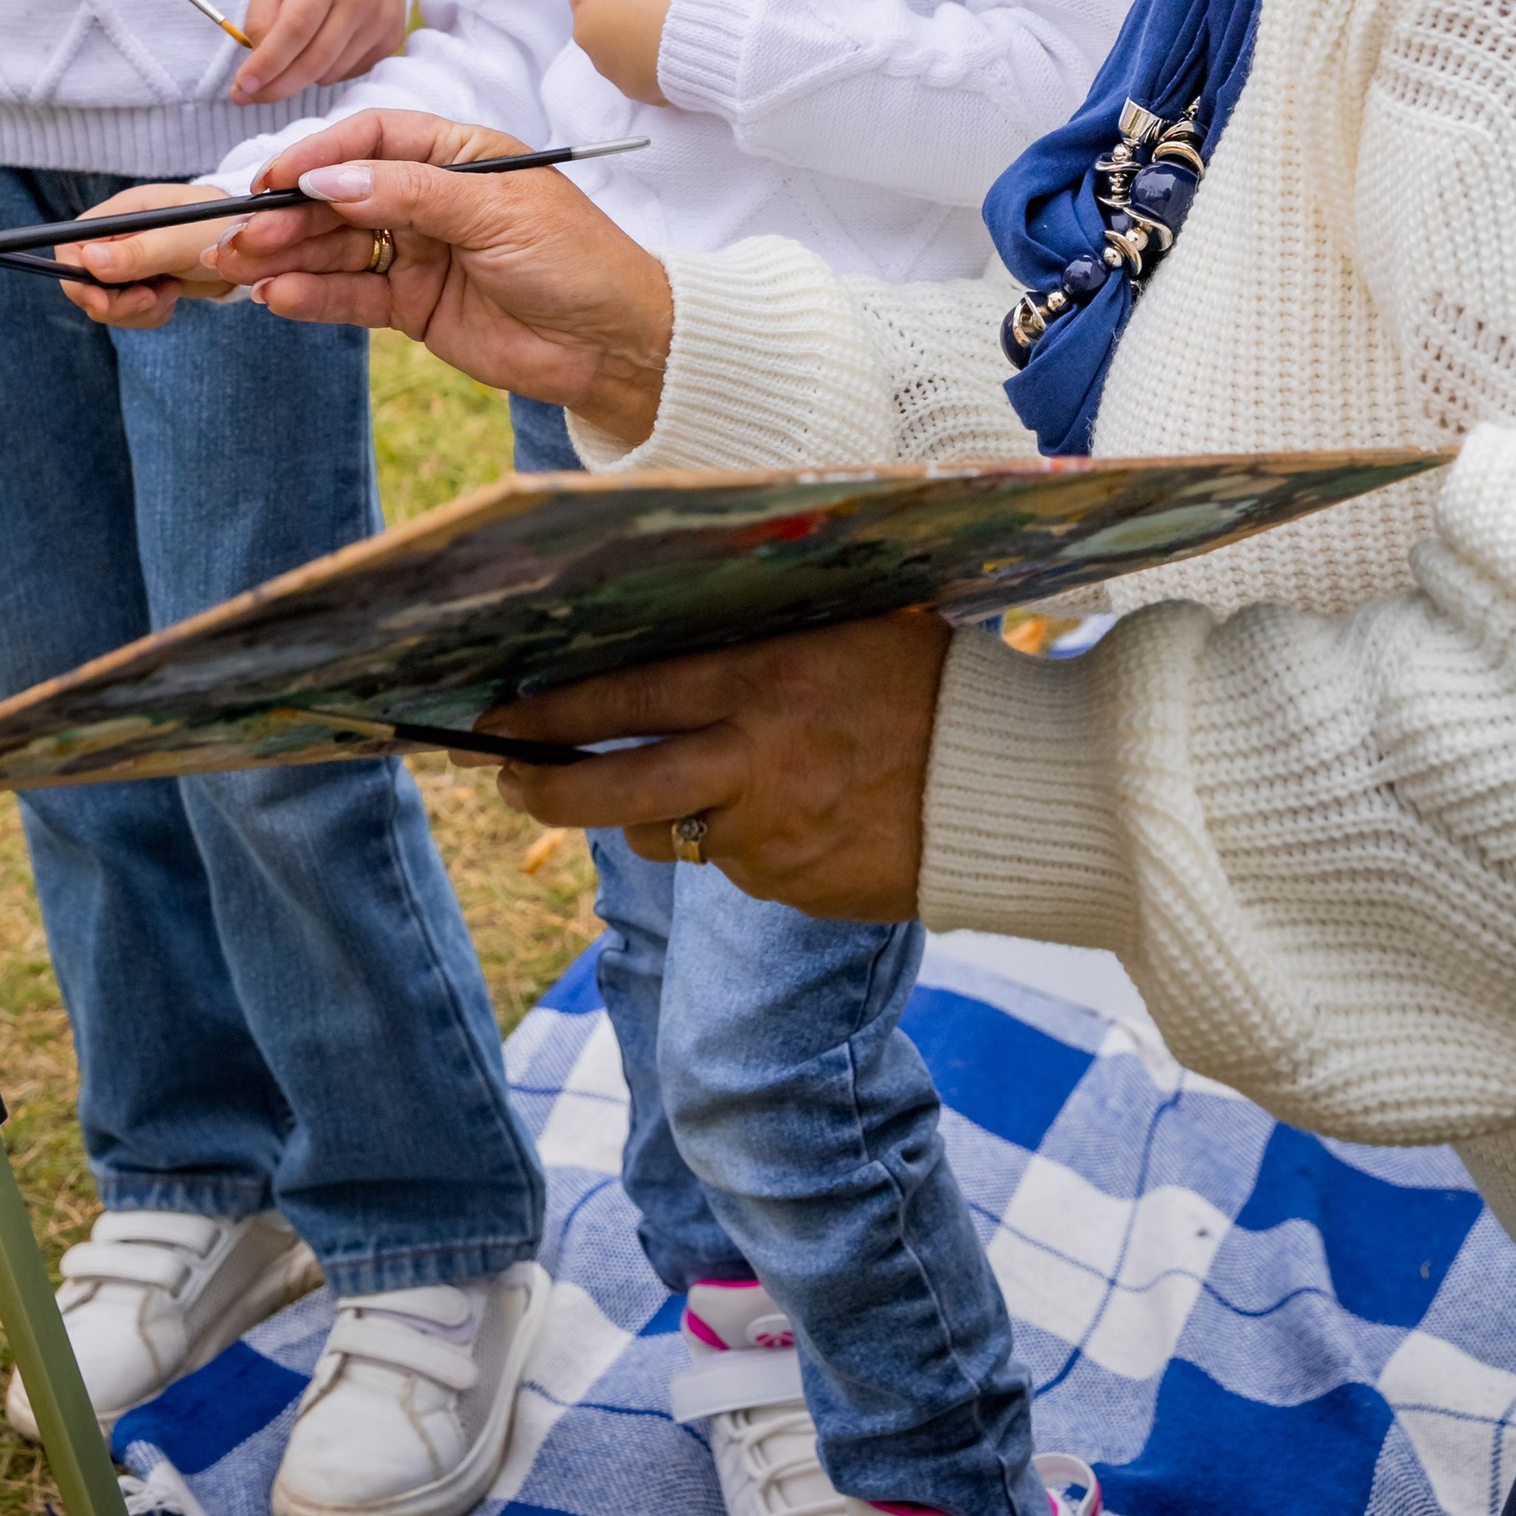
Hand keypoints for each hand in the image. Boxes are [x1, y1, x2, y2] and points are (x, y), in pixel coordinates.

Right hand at [56, 184, 250, 329]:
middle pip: (83, 280)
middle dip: (114, 301)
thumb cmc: (223, 228)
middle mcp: (119, 235)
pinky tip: (172, 297)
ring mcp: (129, 260)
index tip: (106, 300)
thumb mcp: (181, 241)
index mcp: (122, 212)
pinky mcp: (143, 281)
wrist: (256, 250)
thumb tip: (88, 260)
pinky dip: (147, 314)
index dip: (79, 277)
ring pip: (104, 300)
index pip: (72, 245)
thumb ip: (137, 252)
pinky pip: (127, 310)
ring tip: (170, 293)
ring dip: (135, 310)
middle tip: (151, 300)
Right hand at [184, 106, 674, 439]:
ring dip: (287, 254)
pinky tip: (277, 296)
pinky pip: (351, 295)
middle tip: (240, 231)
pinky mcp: (411, 306)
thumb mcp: (497, 213)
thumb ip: (411, 194)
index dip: (319, 154)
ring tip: (240, 266)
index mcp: (457, 153)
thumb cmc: (576, 259)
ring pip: (336, 246)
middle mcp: (429, 198)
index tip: (276, 177)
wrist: (614, 345)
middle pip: (341, 195)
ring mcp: (416, 252)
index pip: (372, 139)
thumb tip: (330, 178)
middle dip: (289, 212)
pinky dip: (312, 295)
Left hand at [234, 0, 410, 104]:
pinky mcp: (392, 38)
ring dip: (300, 77)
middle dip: (276, 86)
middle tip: (249, 95)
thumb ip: (260, 15)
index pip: (294, 30)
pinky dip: (325, 71)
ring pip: (329, 73)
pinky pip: (349, 73)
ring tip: (289, 55)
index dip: (267, 64)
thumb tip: (258, 64)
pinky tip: (321, 46)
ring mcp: (382, 20)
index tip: (242, 86)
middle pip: (313, 61)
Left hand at [476, 607, 947, 917]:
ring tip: (693, 778)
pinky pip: (736, 866)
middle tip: (505, 783)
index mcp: (762, 682)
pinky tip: (790, 811)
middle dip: (545, 789)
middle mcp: (755, 763)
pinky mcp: (797, 892)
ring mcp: (774, 837)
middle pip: (613, 789)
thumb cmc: (930, 678)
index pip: (626, 697)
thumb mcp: (842, 628)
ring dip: (660, 809)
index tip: (497, 718)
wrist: (1019, 786)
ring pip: (670, 832)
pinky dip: (739, 841)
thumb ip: (758, 634)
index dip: (550, 713)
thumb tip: (662, 623)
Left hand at [569, 0, 701, 105]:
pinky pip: (643, 79)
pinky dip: (657, 72)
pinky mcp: (630, 89)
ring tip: (675, 37)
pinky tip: (681, 57)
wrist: (704, 23)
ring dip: (640, 48)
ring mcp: (607, 65)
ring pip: (620, 55)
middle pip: (604, 25)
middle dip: (627, 21)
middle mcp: (586, 32)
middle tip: (661, 13)